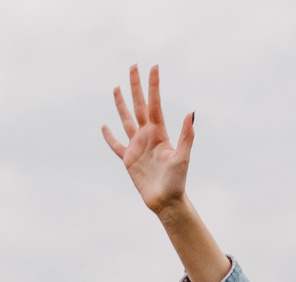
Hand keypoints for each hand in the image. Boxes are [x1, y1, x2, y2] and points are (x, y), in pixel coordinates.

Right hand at [102, 63, 192, 213]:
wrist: (166, 200)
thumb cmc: (177, 180)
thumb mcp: (182, 157)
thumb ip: (186, 135)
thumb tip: (190, 113)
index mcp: (160, 132)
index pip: (155, 103)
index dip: (153, 86)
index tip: (153, 67)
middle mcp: (148, 135)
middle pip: (139, 105)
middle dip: (136, 86)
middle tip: (133, 66)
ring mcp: (137, 145)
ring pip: (127, 119)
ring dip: (121, 104)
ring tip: (116, 88)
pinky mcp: (128, 159)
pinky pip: (116, 145)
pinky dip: (110, 136)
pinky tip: (104, 125)